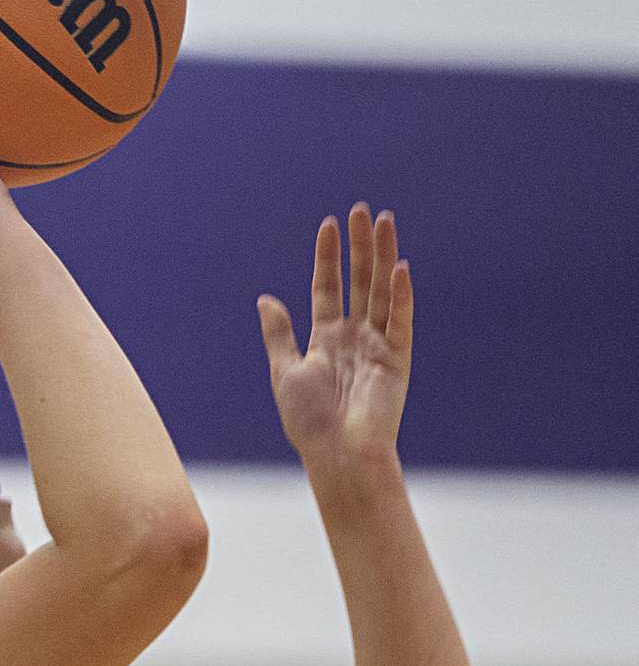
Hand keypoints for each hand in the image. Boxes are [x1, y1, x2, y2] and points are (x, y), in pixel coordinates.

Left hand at [257, 204, 412, 473]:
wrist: (336, 455)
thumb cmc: (308, 422)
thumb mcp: (285, 372)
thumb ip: (279, 335)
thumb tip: (265, 299)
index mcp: (326, 339)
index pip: (328, 287)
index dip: (328, 257)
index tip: (329, 224)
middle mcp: (354, 336)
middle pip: (359, 281)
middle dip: (360, 246)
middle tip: (362, 210)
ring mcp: (377, 345)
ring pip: (381, 291)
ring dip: (383, 257)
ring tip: (384, 222)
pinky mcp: (397, 359)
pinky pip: (400, 321)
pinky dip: (401, 295)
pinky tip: (399, 267)